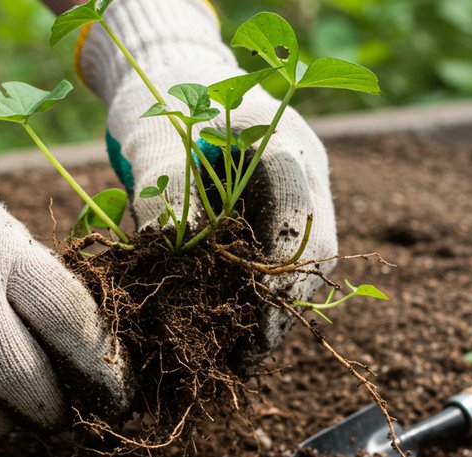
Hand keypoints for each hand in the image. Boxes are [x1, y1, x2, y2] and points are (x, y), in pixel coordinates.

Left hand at [78, 0, 337, 365]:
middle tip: (247, 354)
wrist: (173, 85)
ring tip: (239, 357)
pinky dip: (260, 299)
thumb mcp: (157, 142)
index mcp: (284, 145)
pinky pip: (281, 264)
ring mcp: (298, 195)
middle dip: (284, 307)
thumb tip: (164, 246)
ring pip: (304, 265)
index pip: (297, 215)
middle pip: (314, 250)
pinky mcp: (277, 217)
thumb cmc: (164, 105)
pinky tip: (233, 334)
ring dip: (275, 311)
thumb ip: (164, 188)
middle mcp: (305, 173)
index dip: (281, 272)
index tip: (257, 320)